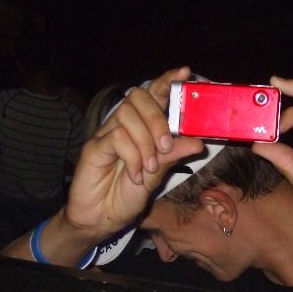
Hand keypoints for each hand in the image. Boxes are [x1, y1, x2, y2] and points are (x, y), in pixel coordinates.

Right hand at [64, 67, 203, 242]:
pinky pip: (116, 138)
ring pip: (127, 116)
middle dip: (157, 119)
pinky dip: (132, 157)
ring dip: (145, 143)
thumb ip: (173, 155)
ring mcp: (106, 134)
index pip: (153, 95)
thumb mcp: (157, 175)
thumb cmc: (127, 195)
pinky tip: (136, 175)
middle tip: (165, 147)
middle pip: (138, 98)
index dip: (167, 81)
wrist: (102, 220)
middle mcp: (123, 125)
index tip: (185, 72)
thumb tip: (198, 141)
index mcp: (141, 127)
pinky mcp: (94, 147)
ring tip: (150, 167)